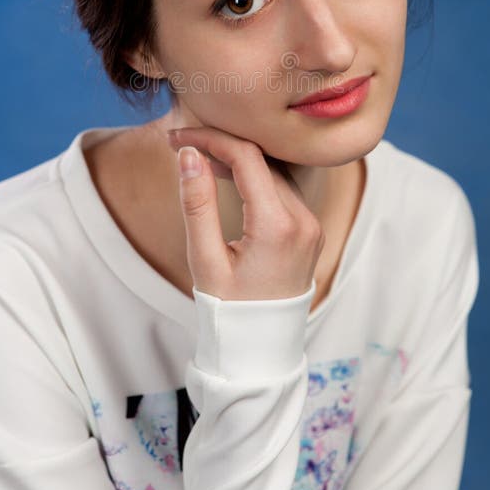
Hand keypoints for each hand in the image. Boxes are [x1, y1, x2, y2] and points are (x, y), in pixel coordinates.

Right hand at [167, 125, 324, 300]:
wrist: (261, 352)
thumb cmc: (228, 313)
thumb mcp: (205, 259)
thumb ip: (197, 203)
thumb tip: (189, 154)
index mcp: (278, 226)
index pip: (246, 157)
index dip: (210, 138)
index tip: (177, 137)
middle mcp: (304, 220)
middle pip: (263, 160)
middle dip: (222, 144)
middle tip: (182, 143)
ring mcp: (312, 226)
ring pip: (274, 171)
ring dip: (239, 159)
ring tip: (199, 155)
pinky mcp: (310, 231)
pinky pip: (283, 189)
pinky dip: (255, 177)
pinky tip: (228, 174)